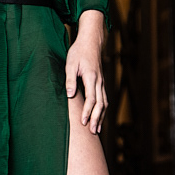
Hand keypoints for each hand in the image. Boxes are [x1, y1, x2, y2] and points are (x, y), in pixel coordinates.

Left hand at [65, 12, 107, 134]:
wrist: (91, 42)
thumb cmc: (79, 52)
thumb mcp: (70, 64)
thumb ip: (70, 80)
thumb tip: (70, 95)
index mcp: (92, 77)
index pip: (91, 99)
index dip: (87, 112)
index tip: (82, 122)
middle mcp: (99, 81)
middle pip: (100, 104)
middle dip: (96, 118)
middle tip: (92, 132)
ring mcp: (102, 82)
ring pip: (104, 103)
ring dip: (101, 117)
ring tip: (96, 130)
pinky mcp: (101, 83)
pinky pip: (104, 99)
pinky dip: (102, 110)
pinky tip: (99, 118)